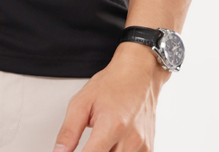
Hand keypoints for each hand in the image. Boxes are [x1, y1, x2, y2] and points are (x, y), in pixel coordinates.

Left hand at [52, 44, 169, 151]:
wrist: (138, 73)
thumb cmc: (112, 84)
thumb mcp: (82, 102)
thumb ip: (69, 131)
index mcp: (112, 126)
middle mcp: (131, 139)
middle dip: (92, 151)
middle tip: (90, 139)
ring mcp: (142, 146)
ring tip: (102, 137)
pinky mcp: (148, 149)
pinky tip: (114, 142)